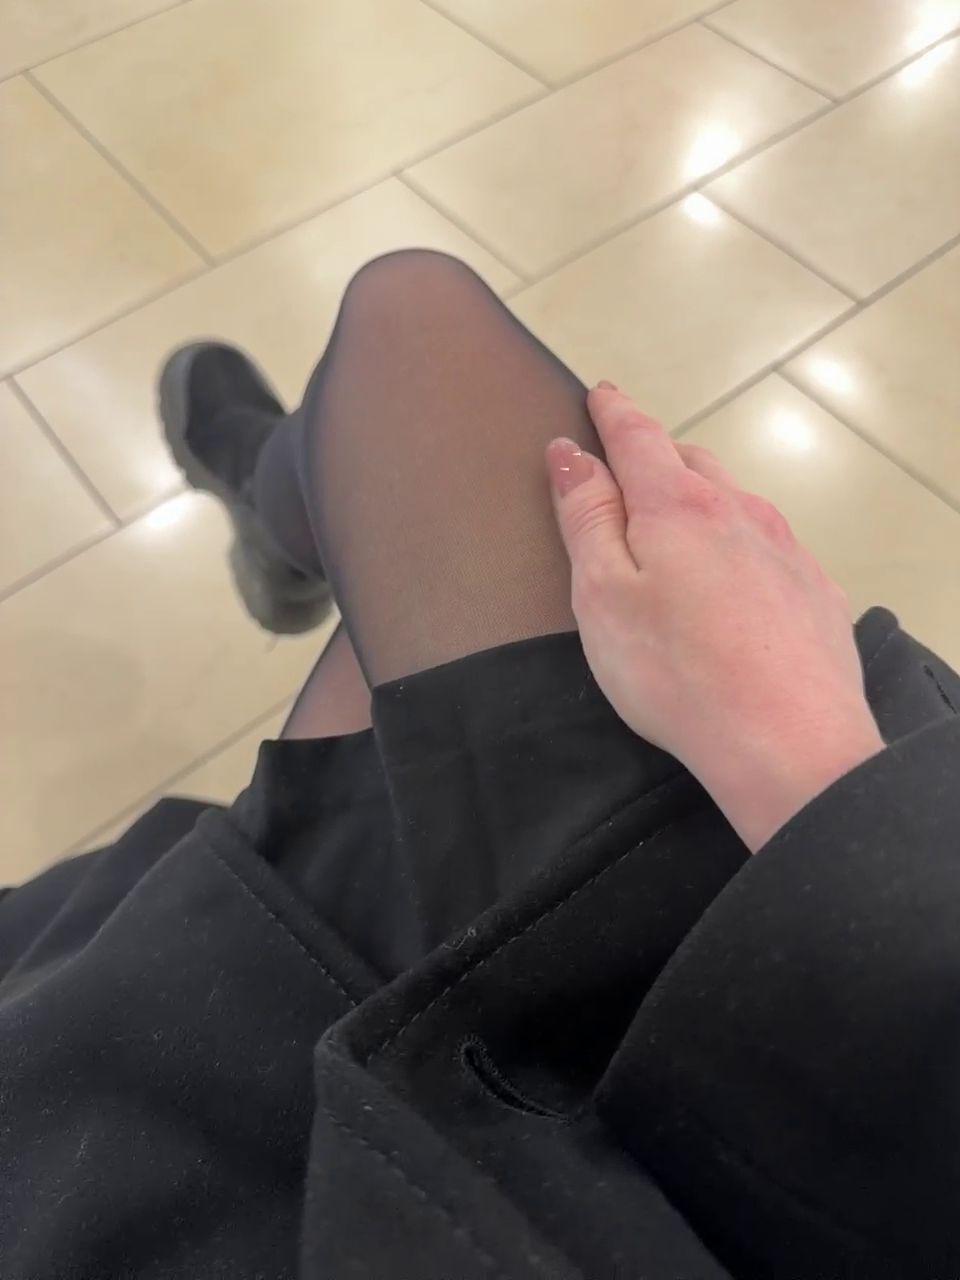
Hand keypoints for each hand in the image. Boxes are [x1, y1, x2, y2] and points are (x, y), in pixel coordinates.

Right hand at [546, 384, 884, 852]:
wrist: (789, 742)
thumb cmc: (676, 673)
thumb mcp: (603, 596)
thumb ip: (586, 517)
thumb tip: (570, 452)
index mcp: (677, 506)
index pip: (639, 436)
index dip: (613, 412)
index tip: (600, 394)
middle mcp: (739, 511)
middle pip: (692, 461)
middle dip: (658, 454)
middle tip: (630, 466)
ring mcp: (787, 549)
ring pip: (736, 501)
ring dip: (702, 497)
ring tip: (680, 525)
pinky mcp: (815, 591)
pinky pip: (770, 545)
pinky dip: (741, 542)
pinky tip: (734, 581)